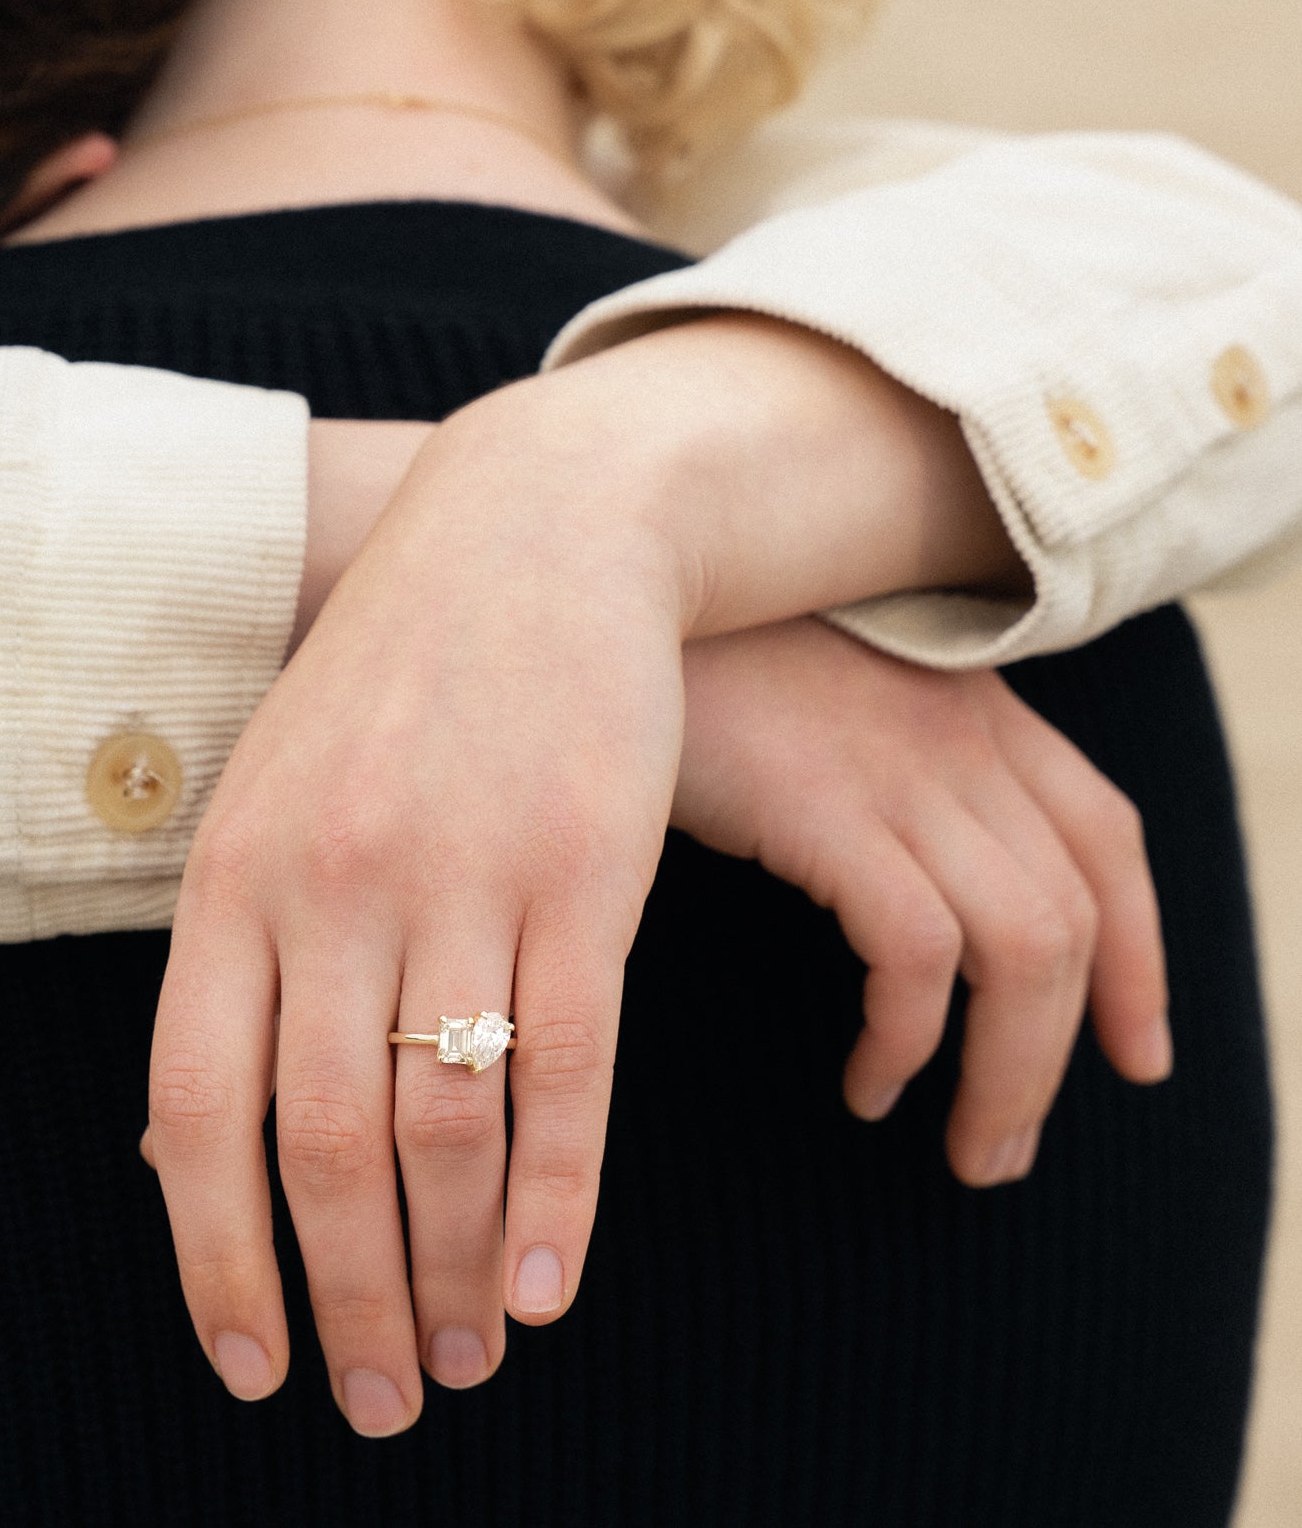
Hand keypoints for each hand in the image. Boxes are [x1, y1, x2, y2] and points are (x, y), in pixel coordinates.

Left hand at [148, 404, 688, 1435]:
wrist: (530, 536)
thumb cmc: (391, 688)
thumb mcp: (269, 795)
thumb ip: (237, 951)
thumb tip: (196, 1137)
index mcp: (229, 880)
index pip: (191, 1111)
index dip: (212, 1256)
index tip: (246, 1365)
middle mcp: (328, 890)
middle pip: (320, 1148)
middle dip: (343, 1302)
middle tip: (376, 1407)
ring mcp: (457, 879)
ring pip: (443, 1130)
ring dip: (448, 1274)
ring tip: (463, 1362)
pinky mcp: (583, 875)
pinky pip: (564, 1073)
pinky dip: (556, 1200)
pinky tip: (546, 1288)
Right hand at [674, 618, 1169, 1184]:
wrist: (588, 582)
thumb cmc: (671, 659)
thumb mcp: (801, 699)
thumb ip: (860, 765)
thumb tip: (885, 875)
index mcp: (964, 700)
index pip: (1104, 835)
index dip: (1140, 954)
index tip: (1135, 1050)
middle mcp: (957, 731)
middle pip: (1077, 914)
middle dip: (1066, 1054)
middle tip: (1006, 1146)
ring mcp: (898, 763)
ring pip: (1025, 950)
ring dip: (1011, 1075)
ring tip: (961, 1148)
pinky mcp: (826, 802)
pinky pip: (919, 950)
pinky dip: (909, 1037)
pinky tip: (868, 1082)